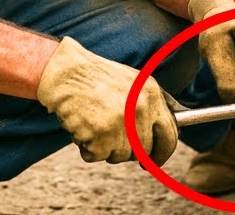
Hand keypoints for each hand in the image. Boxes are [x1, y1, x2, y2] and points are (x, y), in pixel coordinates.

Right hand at [34, 36, 176, 164]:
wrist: (65, 73)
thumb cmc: (95, 77)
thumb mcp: (131, 81)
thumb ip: (148, 104)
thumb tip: (163, 130)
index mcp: (151, 94)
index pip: (169, 136)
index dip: (161, 153)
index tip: (152, 160)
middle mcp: (140, 110)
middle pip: (142, 150)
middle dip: (128, 150)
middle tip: (111, 140)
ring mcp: (121, 124)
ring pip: (119, 155)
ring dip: (105, 147)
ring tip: (94, 124)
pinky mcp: (101, 136)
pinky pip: (97, 156)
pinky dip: (87, 148)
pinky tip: (82, 127)